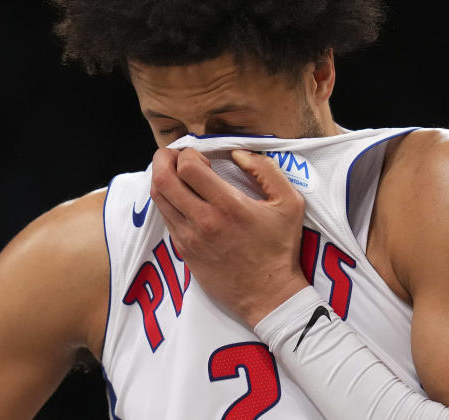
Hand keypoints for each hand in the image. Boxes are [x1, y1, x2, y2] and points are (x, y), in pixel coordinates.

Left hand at [150, 147, 308, 326]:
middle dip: (163, 159)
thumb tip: (237, 153)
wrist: (269, 295)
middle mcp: (202, 221)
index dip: (189, 153)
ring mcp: (189, 238)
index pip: (187, 167)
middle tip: (175, 156)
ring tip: (177, 174)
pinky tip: (183, 199)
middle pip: (162, 180)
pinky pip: (166, 218)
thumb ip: (265, 170)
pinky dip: (168, 202)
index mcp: (228, 205)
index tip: (202, 156)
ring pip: (159, 199)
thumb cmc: (280, 248)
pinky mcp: (184, 251)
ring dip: (162, 179)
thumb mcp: (289, 203)